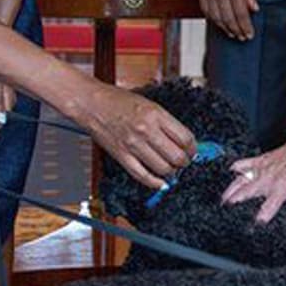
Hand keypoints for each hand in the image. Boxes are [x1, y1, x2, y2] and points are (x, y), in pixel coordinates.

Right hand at [76, 81, 195, 189]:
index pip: (185, 138)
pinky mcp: (121, 156)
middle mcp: (146, 130)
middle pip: (176, 156)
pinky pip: (142, 175)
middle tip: (184, 161)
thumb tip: (183, 141)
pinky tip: (161, 183)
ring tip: (172, 169)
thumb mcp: (150, 105)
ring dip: (172, 172)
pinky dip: (155, 183)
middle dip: (185, 162)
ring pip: (163, 168)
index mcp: (156, 114)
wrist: (91, 104)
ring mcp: (133, 145)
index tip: (193, 151)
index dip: (193, 148)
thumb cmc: (119, 101)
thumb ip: (166, 123)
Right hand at [196, 0, 257, 41]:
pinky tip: (220, 24)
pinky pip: (206, 10)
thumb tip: (254, 8)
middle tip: (243, 37)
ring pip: (216, 16)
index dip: (245, 26)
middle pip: (228, 17)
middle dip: (237, 30)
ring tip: (233, 33)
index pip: (241, 11)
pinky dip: (213, 19)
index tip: (250, 34)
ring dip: (225, 28)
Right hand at [222, 132, 285, 223]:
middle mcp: (267, 180)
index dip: (258, 222)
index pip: (266, 210)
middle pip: (244, 195)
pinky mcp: (260, 160)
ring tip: (222, 202)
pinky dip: (235, 169)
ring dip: (229, 192)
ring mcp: (261, 169)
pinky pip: (242, 164)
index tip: (253, 228)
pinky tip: (229, 174)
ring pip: (239, 181)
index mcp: (281, 190)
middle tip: (225, 215)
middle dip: (233, 206)